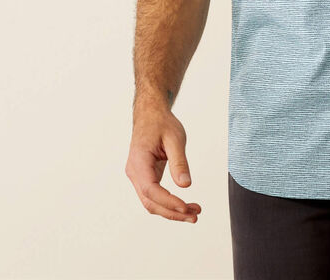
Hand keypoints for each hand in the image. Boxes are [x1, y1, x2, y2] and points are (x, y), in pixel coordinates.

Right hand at [125, 105, 201, 222]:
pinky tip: (184, 205)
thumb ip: (179, 161)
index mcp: (139, 162)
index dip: (169, 202)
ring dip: (172, 210)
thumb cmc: (161, 123)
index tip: (186, 207)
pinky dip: (168, 202)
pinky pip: (154, 195)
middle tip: (195, 215)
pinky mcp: (145, 177)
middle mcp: (134, 172)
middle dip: (172, 212)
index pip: (151, 190)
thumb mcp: (175, 138)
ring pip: (152, 202)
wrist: (150, 114)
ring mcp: (138, 176)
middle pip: (150, 202)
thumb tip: (186, 185)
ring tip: (194, 212)